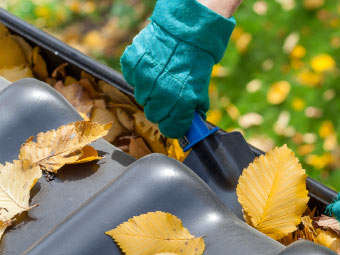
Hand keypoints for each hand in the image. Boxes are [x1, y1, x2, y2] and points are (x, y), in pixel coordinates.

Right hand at [120, 0, 236, 137]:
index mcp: (181, 102)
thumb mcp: (201, 90)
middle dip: (162, 109)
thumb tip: (191, 126)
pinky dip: (140, 76)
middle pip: (154, 115)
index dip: (173, 126)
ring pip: (141, 98)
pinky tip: (152, 67)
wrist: (186, 33)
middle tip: (169, 96)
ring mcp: (144, 78)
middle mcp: (161, 93)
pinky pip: (132, 79)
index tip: (175, 122)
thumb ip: (193, 111)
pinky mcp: (132, 64)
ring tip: (161, 77)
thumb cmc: (195, 63)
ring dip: (150, 92)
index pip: (170, 129)